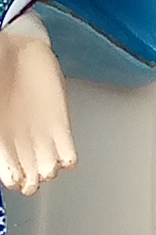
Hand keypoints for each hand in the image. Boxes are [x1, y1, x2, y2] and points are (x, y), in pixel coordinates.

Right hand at [0, 26, 75, 192]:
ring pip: (49, 172)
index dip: (12, 179)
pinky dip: (67, 161)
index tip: (13, 175)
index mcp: (0, 141)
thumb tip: (4, 140)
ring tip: (45, 160)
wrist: (17, 51)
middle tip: (29, 176)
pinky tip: (61, 153)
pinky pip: (69, 157)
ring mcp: (42, 137)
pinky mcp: (61, 126)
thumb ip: (0, 127)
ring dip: (48, 171)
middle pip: (30, 182)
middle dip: (30, 183)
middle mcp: (20, 144)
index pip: (9, 177)